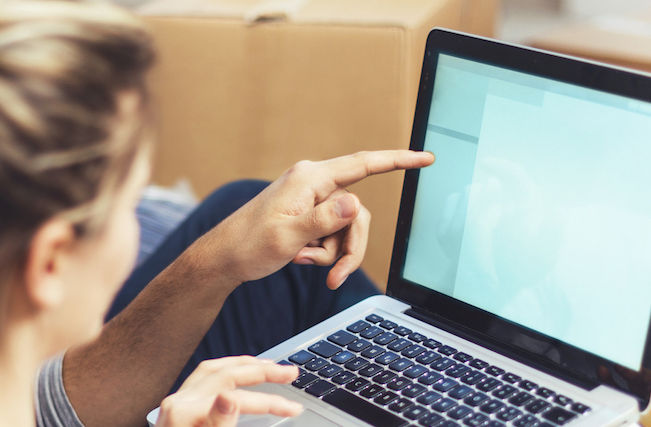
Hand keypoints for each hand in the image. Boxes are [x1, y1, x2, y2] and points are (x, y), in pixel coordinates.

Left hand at [155, 356, 302, 426]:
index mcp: (184, 415)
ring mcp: (175, 405)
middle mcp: (177, 404)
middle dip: (261, 372)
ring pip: (213, 371)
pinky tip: (239, 375)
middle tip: (291, 373)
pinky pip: (202, 379)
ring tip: (269, 366)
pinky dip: (225, 372)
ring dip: (243, 365)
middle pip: (225, 375)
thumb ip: (218, 424)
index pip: (236, 399)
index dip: (269, 402)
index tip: (294, 408)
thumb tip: (229, 398)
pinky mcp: (176, 410)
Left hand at [200, 150, 434, 288]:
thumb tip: (355, 203)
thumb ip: (324, 220)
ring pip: (348, 228)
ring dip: (332, 253)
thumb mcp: (287, 236)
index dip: (398, 161)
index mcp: (311, 178)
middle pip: (358, 214)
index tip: (426, 158)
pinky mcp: (309, 215)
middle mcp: (314, 183)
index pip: (364, 164)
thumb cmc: (249, 245)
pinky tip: (298, 257)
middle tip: (334, 277)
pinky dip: (321, 253)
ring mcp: (312, 199)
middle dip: (350, 247)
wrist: (224, 259)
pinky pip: (333, 234)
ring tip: (303, 262)